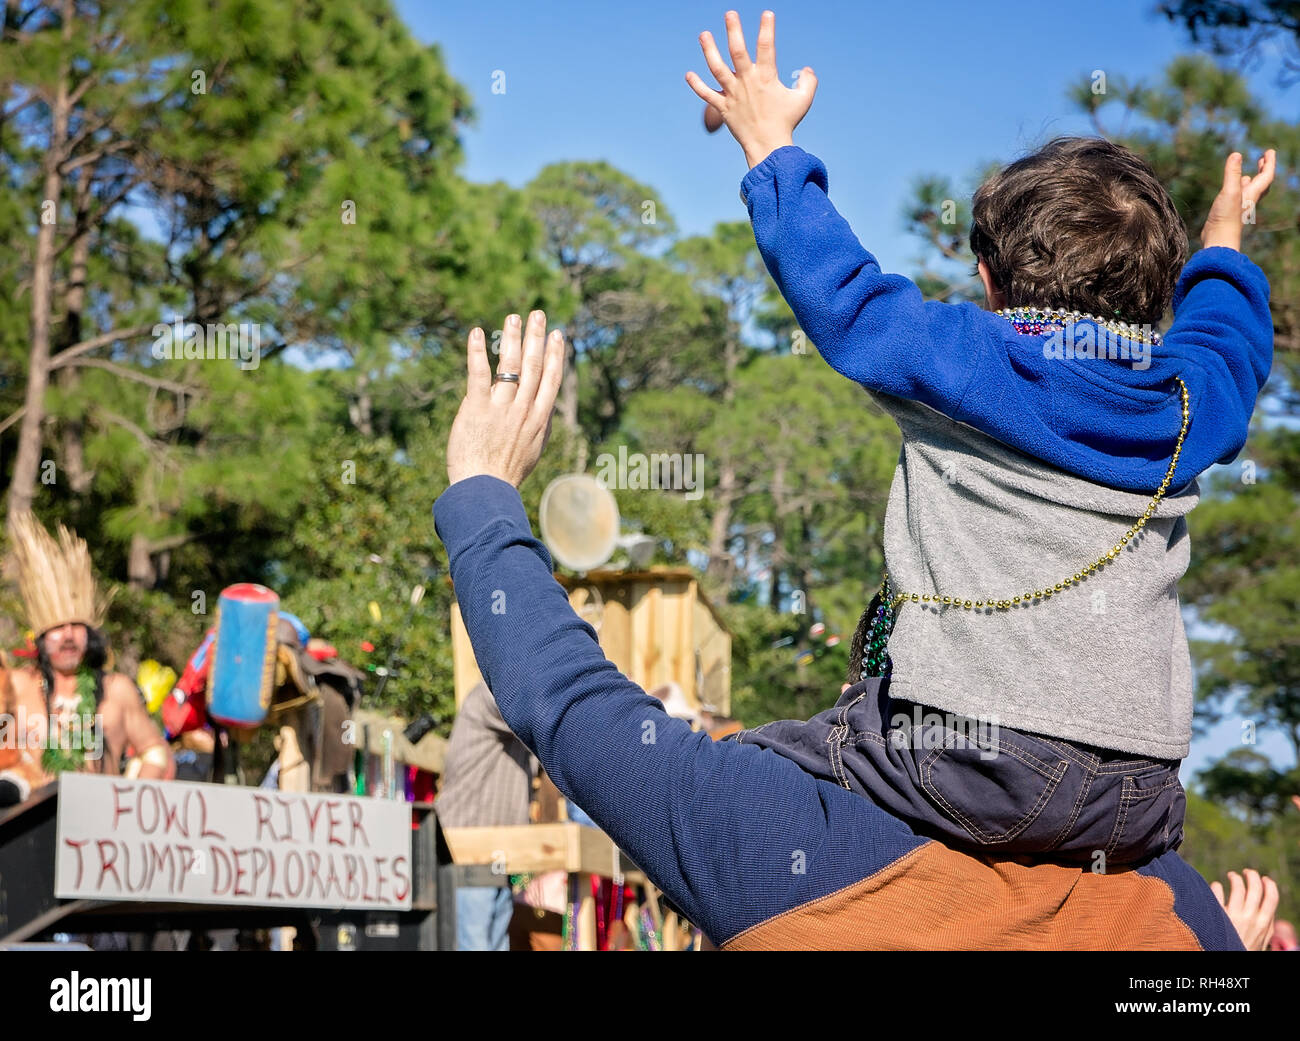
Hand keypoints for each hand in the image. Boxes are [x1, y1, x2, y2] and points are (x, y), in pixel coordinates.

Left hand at [446, 310, 563, 488]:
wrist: (486, 490)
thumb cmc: (507, 474)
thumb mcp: (534, 450)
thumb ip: (540, 426)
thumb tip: (544, 409)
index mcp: (539, 419)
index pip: (551, 379)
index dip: (555, 354)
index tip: (557, 335)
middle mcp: (523, 409)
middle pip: (533, 365)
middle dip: (537, 337)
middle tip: (537, 314)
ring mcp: (501, 408)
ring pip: (509, 365)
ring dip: (511, 337)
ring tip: (513, 317)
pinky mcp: (476, 409)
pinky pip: (478, 374)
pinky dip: (477, 352)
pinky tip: (476, 333)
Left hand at [686, 10, 816, 168]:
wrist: (768, 146)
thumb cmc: (786, 123)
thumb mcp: (803, 100)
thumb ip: (808, 81)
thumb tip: (806, 69)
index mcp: (766, 78)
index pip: (766, 47)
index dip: (767, 29)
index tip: (767, 13)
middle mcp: (747, 82)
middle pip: (737, 52)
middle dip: (733, 31)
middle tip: (729, 13)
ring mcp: (733, 94)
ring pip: (718, 69)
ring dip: (709, 51)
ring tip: (703, 34)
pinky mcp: (723, 108)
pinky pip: (707, 95)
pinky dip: (697, 85)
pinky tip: (688, 74)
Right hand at [1200, 149, 1275, 251]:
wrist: (1219, 239)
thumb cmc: (1226, 217)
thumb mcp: (1229, 192)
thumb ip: (1232, 173)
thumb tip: (1236, 154)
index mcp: (1252, 194)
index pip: (1266, 175)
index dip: (1270, 163)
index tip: (1269, 151)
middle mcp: (1248, 199)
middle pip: (1262, 183)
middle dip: (1264, 170)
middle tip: (1263, 159)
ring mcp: (1239, 207)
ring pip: (1250, 191)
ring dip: (1251, 180)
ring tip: (1250, 173)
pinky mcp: (1229, 213)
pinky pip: (1238, 197)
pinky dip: (1239, 189)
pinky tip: (1233, 190)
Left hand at [1210, 868, 1277, 949]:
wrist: (1229, 958)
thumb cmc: (1246, 947)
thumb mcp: (1263, 938)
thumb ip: (1267, 924)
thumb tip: (1270, 909)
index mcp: (1265, 922)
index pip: (1272, 897)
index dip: (1269, 884)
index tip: (1264, 878)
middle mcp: (1251, 918)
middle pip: (1256, 888)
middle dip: (1252, 875)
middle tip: (1246, 872)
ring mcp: (1235, 917)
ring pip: (1238, 888)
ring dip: (1235, 877)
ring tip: (1232, 876)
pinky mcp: (1219, 916)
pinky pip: (1218, 893)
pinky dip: (1217, 886)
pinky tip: (1216, 885)